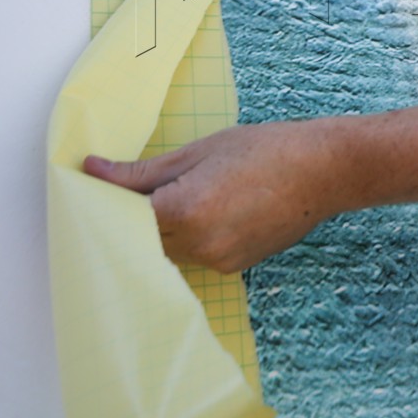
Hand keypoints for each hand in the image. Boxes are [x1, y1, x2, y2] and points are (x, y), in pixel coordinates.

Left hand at [83, 120, 340, 272]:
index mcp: (184, 210)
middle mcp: (198, 245)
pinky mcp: (233, 267)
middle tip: (129, 192)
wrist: (324, 171)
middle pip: (140, 241)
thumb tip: (92, 171)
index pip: (122, 217)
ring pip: (165, 252)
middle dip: (130, 219)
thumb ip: (141, 171)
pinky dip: (188, 237)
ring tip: (176, 197)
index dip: (106, 204)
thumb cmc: (265, 150)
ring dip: (159, 230)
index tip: (94, 189)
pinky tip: (207, 210)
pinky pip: (193, 256)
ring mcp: (217, 261)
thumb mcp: (198, 151)